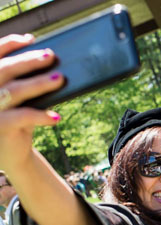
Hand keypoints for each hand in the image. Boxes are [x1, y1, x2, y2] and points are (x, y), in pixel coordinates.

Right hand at [0, 34, 63, 169]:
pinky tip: (56, 117)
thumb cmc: (17, 122)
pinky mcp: (1, 127)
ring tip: (59, 79)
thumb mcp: (18, 100)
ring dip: (39, 84)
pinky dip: (41, 116)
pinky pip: (23, 117)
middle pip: (4, 70)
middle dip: (29, 61)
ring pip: (15, 91)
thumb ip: (24, 83)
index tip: (31, 39)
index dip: (10, 44)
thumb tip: (48, 62)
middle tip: (50, 56)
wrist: (12, 154)